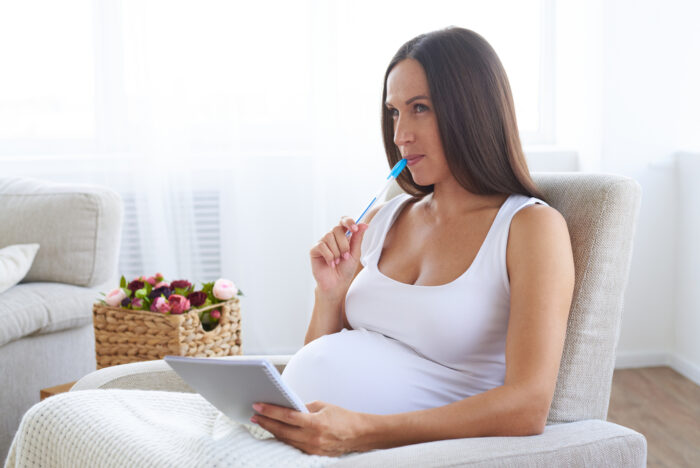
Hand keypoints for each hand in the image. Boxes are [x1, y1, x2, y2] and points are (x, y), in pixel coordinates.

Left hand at [250, 400, 368, 455]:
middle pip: (282, 430)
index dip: (270, 411)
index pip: (286, 416)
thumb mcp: (323, 406)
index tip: (258, 406)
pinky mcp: (313, 454)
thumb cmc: (343, 417)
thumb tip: (287, 405)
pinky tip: (276, 432)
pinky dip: (283, 438)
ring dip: (272, 430)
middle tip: (253, 416)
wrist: (359, 434)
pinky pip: (293, 446)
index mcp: (315, 423)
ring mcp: (312, 448)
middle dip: (265, 422)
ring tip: (261, 422)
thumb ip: (304, 406)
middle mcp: (312, 438)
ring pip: (285, 439)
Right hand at [309, 216, 368, 297]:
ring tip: (338, 261)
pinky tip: (331, 264)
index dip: (348, 221)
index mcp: (342, 236)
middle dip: (344, 244)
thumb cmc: (346, 269)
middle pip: (336, 229)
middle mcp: (331, 237)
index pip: (343, 220)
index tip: (354, 228)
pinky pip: (322, 246)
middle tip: (345, 256)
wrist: (337, 284)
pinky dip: (329, 256)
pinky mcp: (314, 250)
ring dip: (336, 252)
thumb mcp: (355, 253)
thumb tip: (364, 224)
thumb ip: (358, 238)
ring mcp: (322, 243)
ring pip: (328, 237)